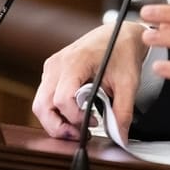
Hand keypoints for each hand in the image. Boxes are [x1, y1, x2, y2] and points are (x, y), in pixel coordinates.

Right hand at [31, 21, 146, 141]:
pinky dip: (55, 111)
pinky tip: (75, 113)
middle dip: (58, 127)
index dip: (75, 118)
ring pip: (40, 104)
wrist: (120, 34)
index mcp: (75, 62)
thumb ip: (123, 111)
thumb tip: (120, 136)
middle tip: (79, 134)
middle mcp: (57, 64)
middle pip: (42, 106)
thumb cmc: (123, 52)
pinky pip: (45, 97)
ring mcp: (52, 67)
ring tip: (78, 126)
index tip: (94, 122)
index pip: (62, 99)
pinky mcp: (52, 72)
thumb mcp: (129, 82)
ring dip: (56, 121)